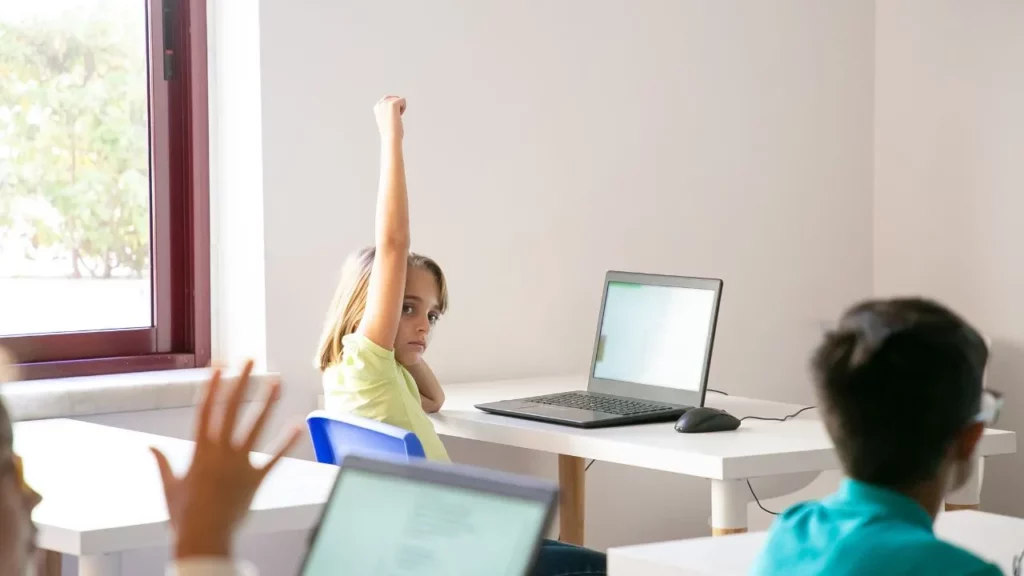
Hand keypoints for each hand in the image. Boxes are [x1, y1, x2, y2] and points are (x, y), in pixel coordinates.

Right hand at [150, 361, 300, 559]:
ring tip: (277, 381)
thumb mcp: (170, 487)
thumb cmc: (183, 516)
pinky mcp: (255, 479)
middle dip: (241, 382)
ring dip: (267, 402)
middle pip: (232, 409)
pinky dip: (286, 443)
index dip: (213, 385)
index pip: (206, 409)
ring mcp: (239, 464)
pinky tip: (298, 426)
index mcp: (199, 451)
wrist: (203, 539)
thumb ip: (162, 464)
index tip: (219, 365)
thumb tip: (150, 448)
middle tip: (250, 360)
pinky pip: (274, 458)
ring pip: (255, 426)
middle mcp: (220, 452)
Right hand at [374, 95, 405, 140]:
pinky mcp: (393, 103)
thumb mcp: (386, 121)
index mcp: (377, 107)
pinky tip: (399, 115)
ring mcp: (385, 103)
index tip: (391, 117)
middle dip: (397, 106)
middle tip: (394, 117)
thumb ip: (387, 114)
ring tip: (396, 117)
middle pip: (393, 98)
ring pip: (398, 99)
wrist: (391, 137)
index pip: (387, 99)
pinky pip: (403, 100)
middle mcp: (380, 103)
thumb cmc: (390, 133)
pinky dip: (404, 107)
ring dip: (400, 108)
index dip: (392, 108)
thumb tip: (392, 113)